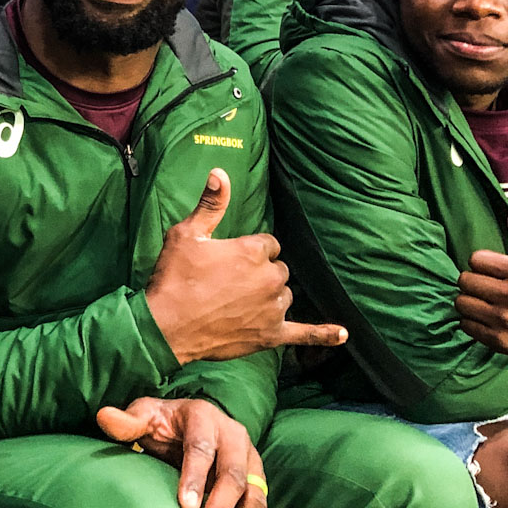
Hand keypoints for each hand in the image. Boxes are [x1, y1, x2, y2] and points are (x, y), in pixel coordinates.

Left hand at [97, 397, 266, 507]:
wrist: (191, 425)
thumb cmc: (164, 423)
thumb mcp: (145, 415)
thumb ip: (128, 421)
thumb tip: (105, 417)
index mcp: (204, 417)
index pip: (202, 448)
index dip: (196, 477)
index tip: (186, 507)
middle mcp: (234, 438)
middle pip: (233, 477)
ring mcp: (250, 461)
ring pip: (252, 499)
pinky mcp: (256, 483)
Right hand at [145, 169, 347, 364]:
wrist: (166, 328)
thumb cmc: (174, 279)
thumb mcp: (186, 235)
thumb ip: (210, 205)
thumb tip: (220, 173)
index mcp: (252, 251)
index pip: (268, 244)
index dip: (250, 250)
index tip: (231, 259)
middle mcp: (269, 278)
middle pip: (279, 269)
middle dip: (260, 273)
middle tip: (229, 283)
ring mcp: (272, 308)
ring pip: (285, 295)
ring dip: (271, 297)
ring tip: (241, 304)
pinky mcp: (271, 335)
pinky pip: (305, 334)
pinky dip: (323, 334)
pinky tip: (341, 334)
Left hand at [456, 191, 507, 370]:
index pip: (475, 259)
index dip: (482, 263)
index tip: (493, 269)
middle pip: (465, 281)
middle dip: (474, 281)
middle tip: (487, 285)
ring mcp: (505, 321)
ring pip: (461, 302)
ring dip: (469, 301)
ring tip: (484, 301)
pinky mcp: (499, 341)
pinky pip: (465, 325)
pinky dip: (471, 321)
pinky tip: (487, 317)